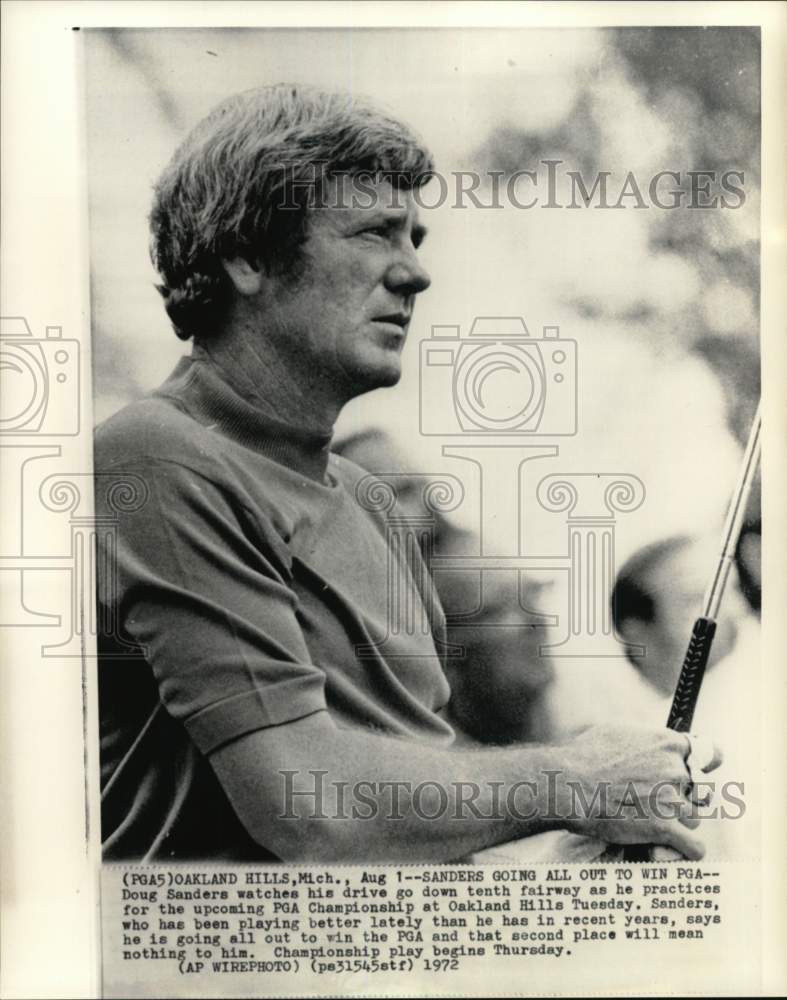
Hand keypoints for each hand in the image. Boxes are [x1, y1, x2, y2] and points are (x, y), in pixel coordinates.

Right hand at [559, 724, 721, 858]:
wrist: (569, 784)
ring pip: (694, 818)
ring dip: (679, 823)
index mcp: (667, 743)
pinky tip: (677, 849)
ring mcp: (672, 800)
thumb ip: (647, 740)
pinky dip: (687, 850)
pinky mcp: (665, 828)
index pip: (710, 753)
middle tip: (661, 802)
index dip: (705, 764)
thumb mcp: (619, 732)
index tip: (700, 771)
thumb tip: (656, 745)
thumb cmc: (586, 756)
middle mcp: (676, 770)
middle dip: (684, 797)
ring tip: (653, 823)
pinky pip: (695, 847)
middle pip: (700, 790)